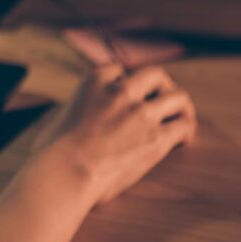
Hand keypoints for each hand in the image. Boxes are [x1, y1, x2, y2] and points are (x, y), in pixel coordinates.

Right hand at [31, 63, 197, 205]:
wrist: (67, 171)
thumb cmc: (54, 151)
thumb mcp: (60, 116)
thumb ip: (77, 111)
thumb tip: (77, 122)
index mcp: (94, 81)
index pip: (118, 70)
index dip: (125, 82)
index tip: (127, 94)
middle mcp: (121, 91)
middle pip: (155, 75)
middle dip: (162, 86)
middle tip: (163, 100)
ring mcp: (141, 113)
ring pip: (178, 97)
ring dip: (181, 107)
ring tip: (182, 118)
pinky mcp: (156, 138)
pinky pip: (183, 126)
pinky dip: (186, 131)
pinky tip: (183, 141)